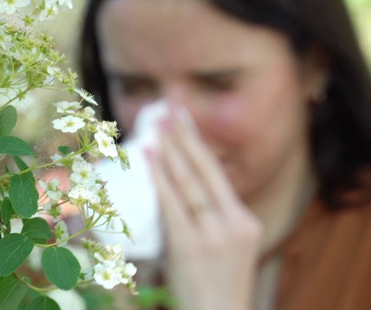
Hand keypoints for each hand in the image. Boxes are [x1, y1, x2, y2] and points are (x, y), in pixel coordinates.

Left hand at [145, 104, 262, 309]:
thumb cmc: (214, 283)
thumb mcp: (223, 246)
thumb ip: (207, 218)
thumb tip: (173, 183)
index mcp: (245, 221)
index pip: (218, 174)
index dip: (199, 145)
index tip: (185, 121)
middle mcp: (235, 223)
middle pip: (206, 170)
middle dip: (185, 138)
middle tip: (169, 111)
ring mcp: (215, 234)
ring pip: (189, 184)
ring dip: (170, 152)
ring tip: (156, 129)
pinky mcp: (193, 246)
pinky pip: (173, 205)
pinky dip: (160, 179)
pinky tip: (150, 160)